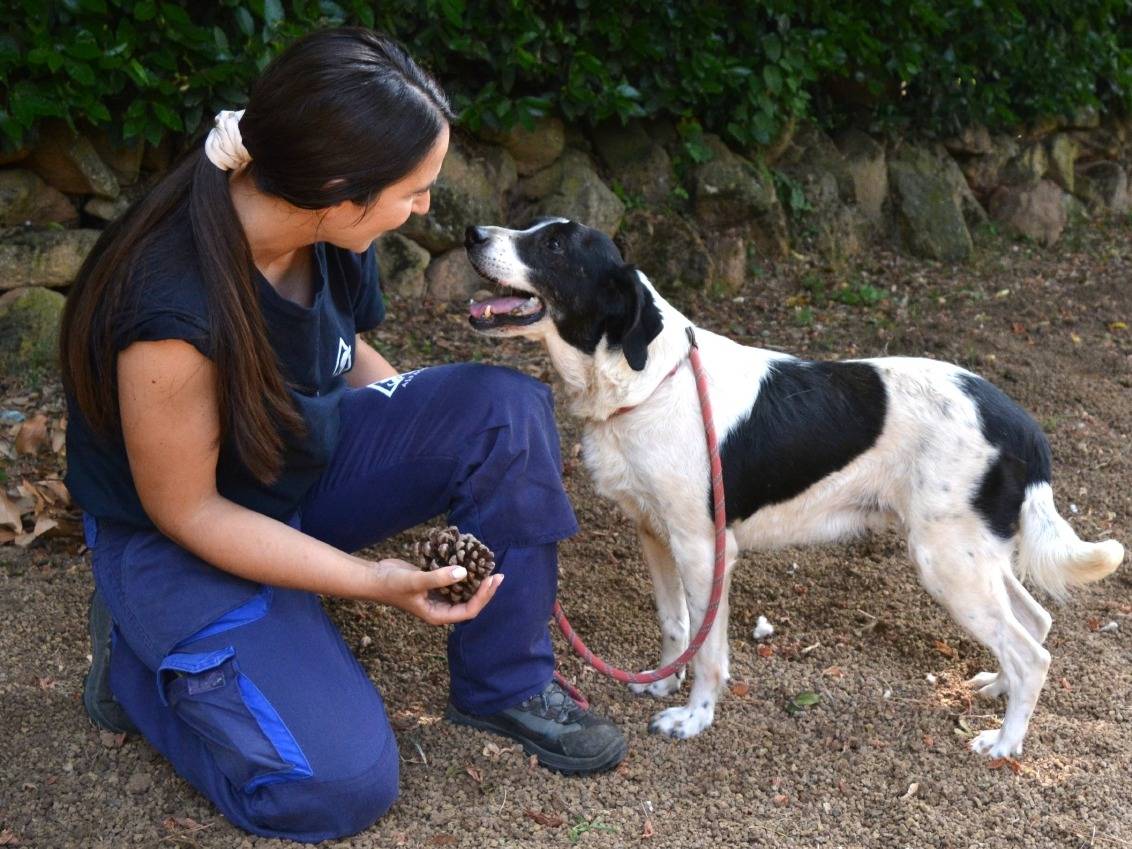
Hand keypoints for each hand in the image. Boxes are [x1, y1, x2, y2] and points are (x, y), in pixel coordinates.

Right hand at [371, 558, 503, 624]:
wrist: (375, 577)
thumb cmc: (392, 584)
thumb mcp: (416, 581)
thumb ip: (439, 578)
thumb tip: (463, 572)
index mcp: (438, 615)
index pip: (468, 610)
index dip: (482, 597)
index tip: (491, 580)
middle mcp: (441, 608)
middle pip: (470, 602)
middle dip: (485, 590)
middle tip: (498, 574)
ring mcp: (438, 596)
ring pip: (464, 591)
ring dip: (477, 581)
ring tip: (489, 567)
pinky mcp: (435, 584)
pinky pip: (455, 580)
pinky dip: (465, 572)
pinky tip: (471, 561)